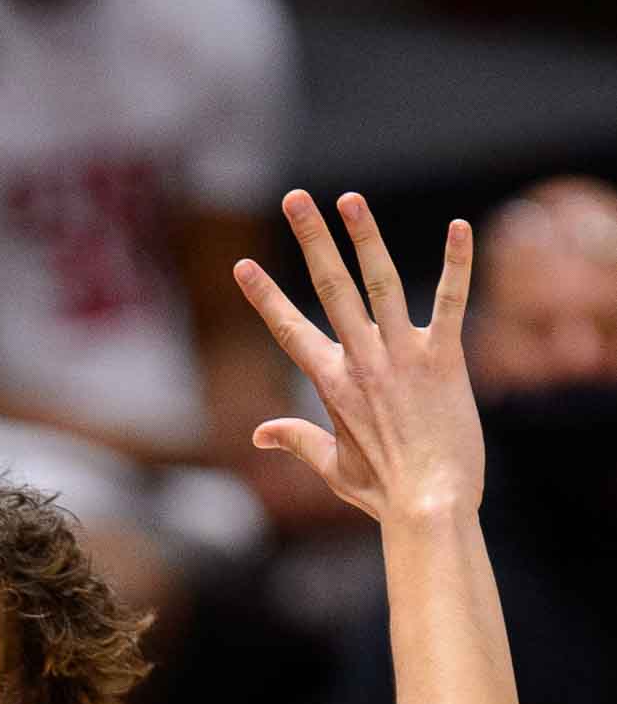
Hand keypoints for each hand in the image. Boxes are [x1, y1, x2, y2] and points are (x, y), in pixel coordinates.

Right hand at [234, 190, 483, 521]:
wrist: (430, 505)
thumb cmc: (381, 491)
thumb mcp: (331, 465)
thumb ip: (296, 439)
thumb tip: (260, 433)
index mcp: (330, 383)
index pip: (288, 329)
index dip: (264, 296)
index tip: (241, 266)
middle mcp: (361, 361)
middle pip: (330, 287)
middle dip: (311, 239)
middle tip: (296, 198)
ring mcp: (403, 356)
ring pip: (380, 283)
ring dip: (365, 237)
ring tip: (350, 199)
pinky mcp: (446, 359)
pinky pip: (451, 303)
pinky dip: (457, 265)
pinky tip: (461, 227)